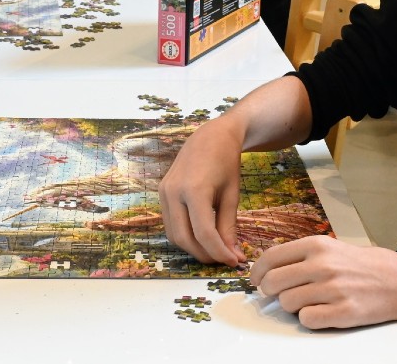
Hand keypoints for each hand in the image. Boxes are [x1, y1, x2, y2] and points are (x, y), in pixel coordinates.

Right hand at [158, 116, 248, 265]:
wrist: (210, 136)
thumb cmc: (226, 162)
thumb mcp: (232, 195)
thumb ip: (229, 227)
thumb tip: (232, 255)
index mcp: (194, 189)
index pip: (204, 232)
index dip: (219, 252)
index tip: (234, 261)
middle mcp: (174, 192)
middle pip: (184, 238)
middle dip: (205, 254)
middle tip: (224, 259)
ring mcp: (164, 192)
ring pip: (174, 235)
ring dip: (193, 247)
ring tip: (214, 249)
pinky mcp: (162, 192)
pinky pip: (170, 223)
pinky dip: (185, 235)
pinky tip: (202, 236)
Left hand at [250, 236, 396, 329]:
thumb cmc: (363, 265)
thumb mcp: (331, 248)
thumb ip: (301, 255)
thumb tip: (268, 268)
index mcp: (317, 245)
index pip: (271, 258)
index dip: (257, 272)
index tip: (255, 280)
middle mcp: (322, 265)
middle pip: (274, 282)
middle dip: (269, 292)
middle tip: (276, 295)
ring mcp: (333, 289)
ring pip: (288, 303)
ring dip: (292, 306)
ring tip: (309, 301)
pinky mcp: (343, 311)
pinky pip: (307, 320)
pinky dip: (309, 319)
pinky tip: (320, 312)